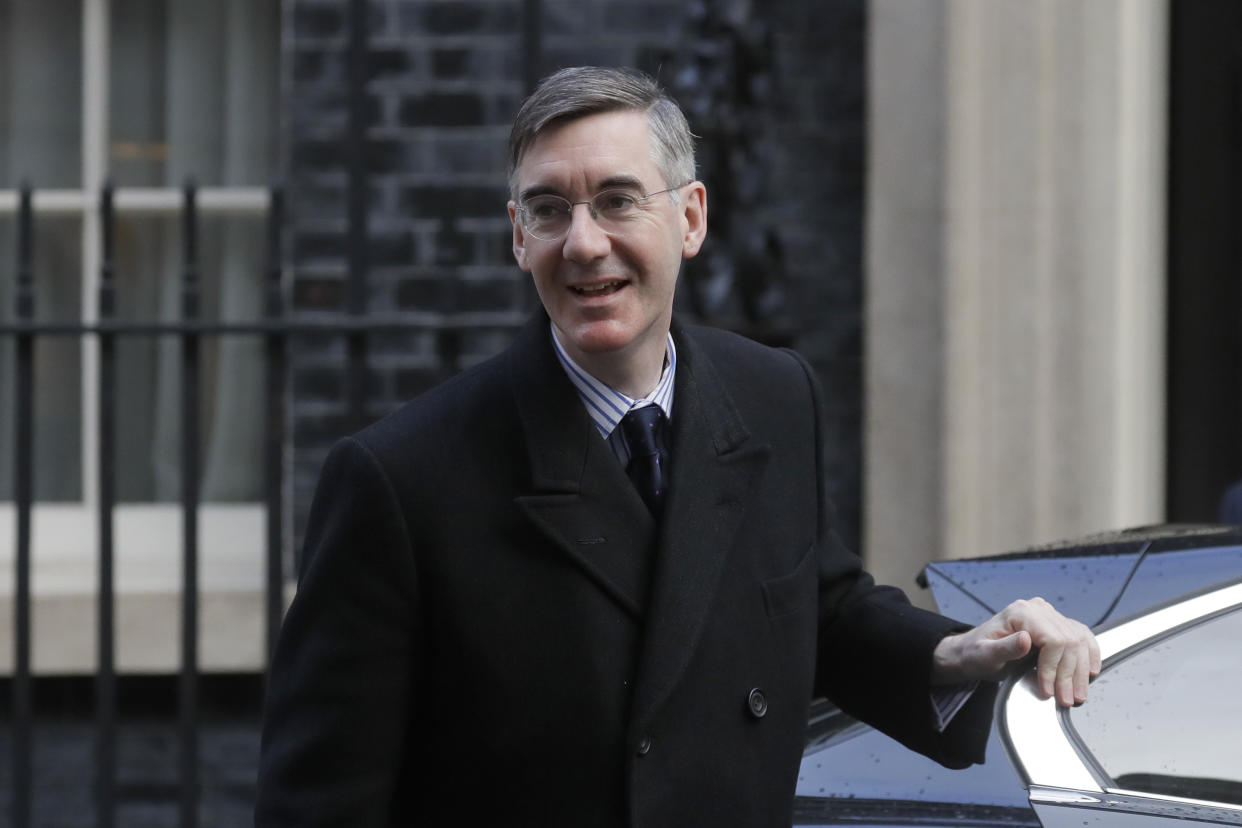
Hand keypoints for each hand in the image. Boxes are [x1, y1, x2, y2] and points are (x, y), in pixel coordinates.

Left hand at [931, 597, 1100, 706]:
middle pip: (1070, 642)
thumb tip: (1026, 639)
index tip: (1048, 690)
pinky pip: (1082, 636)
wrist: (974, 652)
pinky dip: (1089, 655)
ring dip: (1081, 671)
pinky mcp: (1056, 624)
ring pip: (1079, 641)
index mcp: (1021, 613)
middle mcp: (1038, 610)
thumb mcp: (984, 655)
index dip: (1054, 668)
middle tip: (1065, 699)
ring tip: (1076, 695)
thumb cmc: (976, 654)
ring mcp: (1049, 615)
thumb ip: (1005, 648)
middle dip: (1069, 675)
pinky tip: (1090, 672)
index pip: (1053, 639)